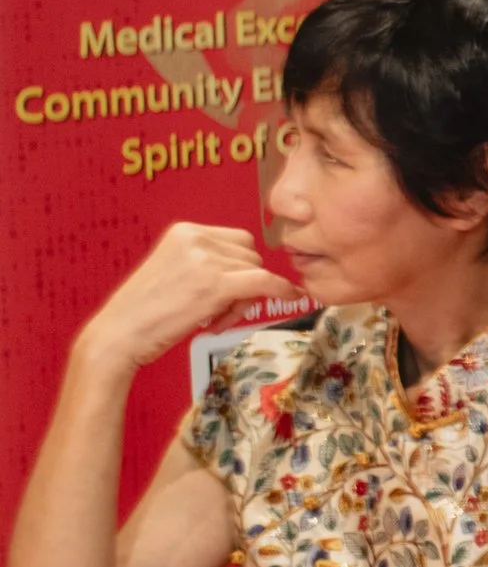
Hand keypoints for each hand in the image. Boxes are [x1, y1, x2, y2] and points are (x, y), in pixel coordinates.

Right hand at [75, 223, 302, 375]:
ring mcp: (206, 260)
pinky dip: (281, 289)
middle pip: (250, 256)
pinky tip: (291, 297)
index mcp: (185, 230)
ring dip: (245, 299)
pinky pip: (264, 282)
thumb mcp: (176, 271)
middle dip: (244, 284)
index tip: (223, 293)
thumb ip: (210, 262)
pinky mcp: (215, 284)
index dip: (239, 268)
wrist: (117, 336)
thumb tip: (259, 272)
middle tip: (218, 313)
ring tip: (214, 320)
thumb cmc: (146, 312)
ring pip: (256, 272)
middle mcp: (196, 238)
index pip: (238, 241)